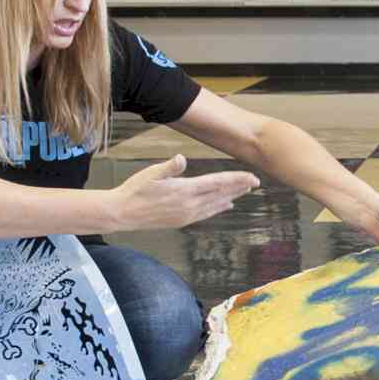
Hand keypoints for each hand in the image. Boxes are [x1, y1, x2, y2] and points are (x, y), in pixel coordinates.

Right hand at [107, 154, 257, 229]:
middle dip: (239, 187)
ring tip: (245, 191)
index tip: (252, 177)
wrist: (122, 214)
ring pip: (216, 204)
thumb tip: (181, 159)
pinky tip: (225, 205)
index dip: (236, 180)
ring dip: (231, 197)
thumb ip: (169, 167)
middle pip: (221, 194)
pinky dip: (218, 208)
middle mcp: (189, 205)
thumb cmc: (135, 190)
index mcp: (185, 191)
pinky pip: (206, 213)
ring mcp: (186, 215)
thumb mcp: (150, 174)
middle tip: (256, 182)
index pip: (217, 183)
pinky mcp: (181, 221)